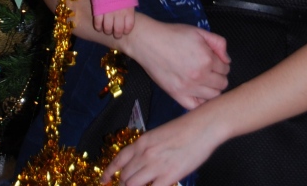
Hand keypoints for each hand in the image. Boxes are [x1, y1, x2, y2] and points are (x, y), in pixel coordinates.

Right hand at [94, 7, 134, 37]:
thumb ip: (129, 6)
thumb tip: (129, 16)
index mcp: (128, 9)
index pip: (128, 26)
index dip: (126, 30)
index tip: (124, 30)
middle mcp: (119, 12)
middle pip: (118, 30)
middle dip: (117, 34)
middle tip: (115, 33)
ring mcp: (108, 12)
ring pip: (107, 29)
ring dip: (107, 31)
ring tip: (107, 29)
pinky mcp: (98, 10)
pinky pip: (97, 24)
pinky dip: (98, 27)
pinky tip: (99, 27)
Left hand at [101, 108, 220, 185]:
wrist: (202, 126)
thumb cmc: (186, 128)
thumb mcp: (160, 134)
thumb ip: (149, 148)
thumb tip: (142, 162)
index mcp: (143, 142)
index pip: (119, 159)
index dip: (109, 172)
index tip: (104, 180)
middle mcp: (144, 154)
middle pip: (125, 177)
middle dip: (124, 185)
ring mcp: (155, 166)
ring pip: (132, 185)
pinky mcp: (168, 176)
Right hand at [120, 16, 229, 108]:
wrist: (149, 42)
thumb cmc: (173, 35)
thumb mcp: (199, 32)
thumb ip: (218, 43)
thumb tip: (227, 60)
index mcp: (206, 59)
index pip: (225, 69)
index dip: (222, 64)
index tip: (215, 62)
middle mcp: (199, 76)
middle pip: (222, 84)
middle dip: (219, 76)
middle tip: (211, 71)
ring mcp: (188, 88)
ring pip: (213, 97)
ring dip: (212, 89)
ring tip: (204, 80)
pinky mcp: (177, 95)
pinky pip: (196, 106)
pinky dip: (200, 102)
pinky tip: (197, 92)